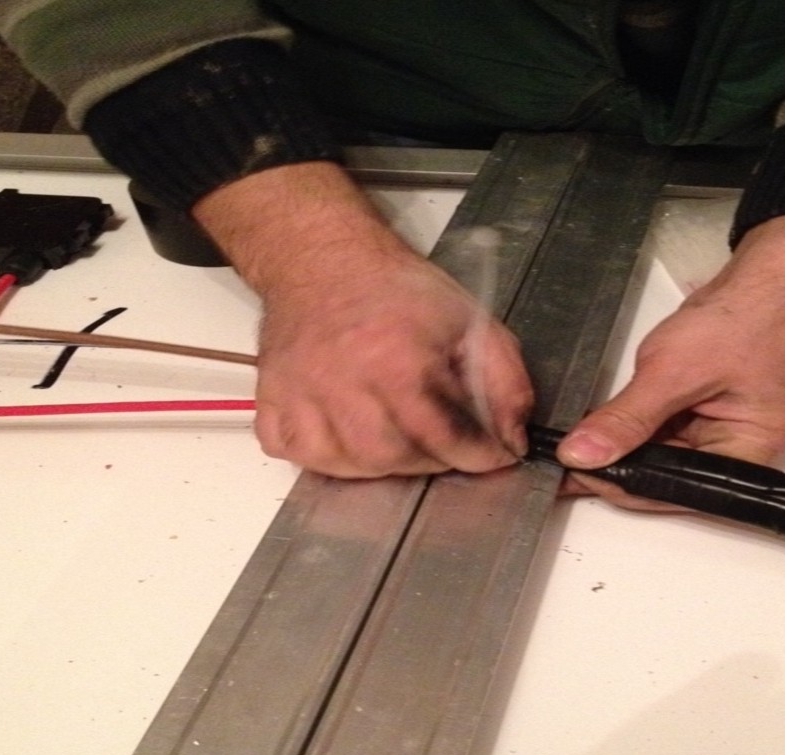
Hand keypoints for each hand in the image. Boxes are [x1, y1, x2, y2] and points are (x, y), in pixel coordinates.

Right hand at [194, 163, 532, 476]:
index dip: (477, 454)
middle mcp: (342, 381)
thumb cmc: (396, 292)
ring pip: (343, 464)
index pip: (442, 435)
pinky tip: (346, 436)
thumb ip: (503, 380)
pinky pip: (293, 452)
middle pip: (390, 456)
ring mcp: (300, 394)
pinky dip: (322, 455)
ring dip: (380, 464)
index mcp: (395, 358)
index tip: (492, 456)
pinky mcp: (271, 400)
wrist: (324, 260)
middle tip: (442, 446)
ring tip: (399, 439)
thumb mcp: (469, 321)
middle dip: (428, 462)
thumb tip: (513, 435)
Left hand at [557, 215, 784, 489]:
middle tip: (564, 459)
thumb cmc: (743, 317)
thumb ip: (626, 419)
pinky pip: (668, 428)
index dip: (622, 485)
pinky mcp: (711, 409)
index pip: (674, 490)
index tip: (574, 474)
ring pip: (663, 453)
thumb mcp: (674, 370)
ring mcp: (725, 430)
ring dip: (625, 445)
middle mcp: (738, 453)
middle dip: (619, 468)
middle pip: (668, 477)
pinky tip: (603, 421)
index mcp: (746, 455)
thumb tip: (581, 455)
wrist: (777, 272)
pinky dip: (638, 424)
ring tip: (575, 442)